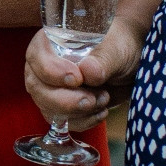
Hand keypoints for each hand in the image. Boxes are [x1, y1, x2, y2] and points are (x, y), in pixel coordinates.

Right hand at [25, 6, 143, 131]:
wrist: (128, 64)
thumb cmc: (119, 46)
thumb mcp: (116, 48)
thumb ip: (102, 59)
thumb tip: (88, 71)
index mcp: (50, 42)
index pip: (36, 58)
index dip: (52, 72)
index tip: (77, 79)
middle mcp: (43, 66)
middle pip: (38, 88)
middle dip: (67, 100)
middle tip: (93, 98)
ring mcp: (49, 89)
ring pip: (48, 109)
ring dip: (79, 111)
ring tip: (104, 99)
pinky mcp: (59, 108)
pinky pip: (62, 123)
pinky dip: (84, 121)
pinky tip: (101, 111)